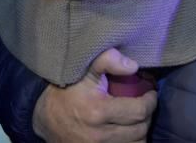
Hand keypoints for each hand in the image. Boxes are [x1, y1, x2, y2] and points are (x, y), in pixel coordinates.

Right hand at [33, 48, 156, 142]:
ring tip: (138, 117)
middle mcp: (98, 135)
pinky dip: (132, 142)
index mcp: (98, 111)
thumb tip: (134, 65)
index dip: (151, 101)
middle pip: (140, 130)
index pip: (139, 111)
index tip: (151, 93)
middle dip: (148, 115)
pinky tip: (129, 131)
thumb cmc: (67, 89)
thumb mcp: (85, 69)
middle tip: (146, 103)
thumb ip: (108, 60)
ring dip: (141, 131)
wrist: (44, 117)